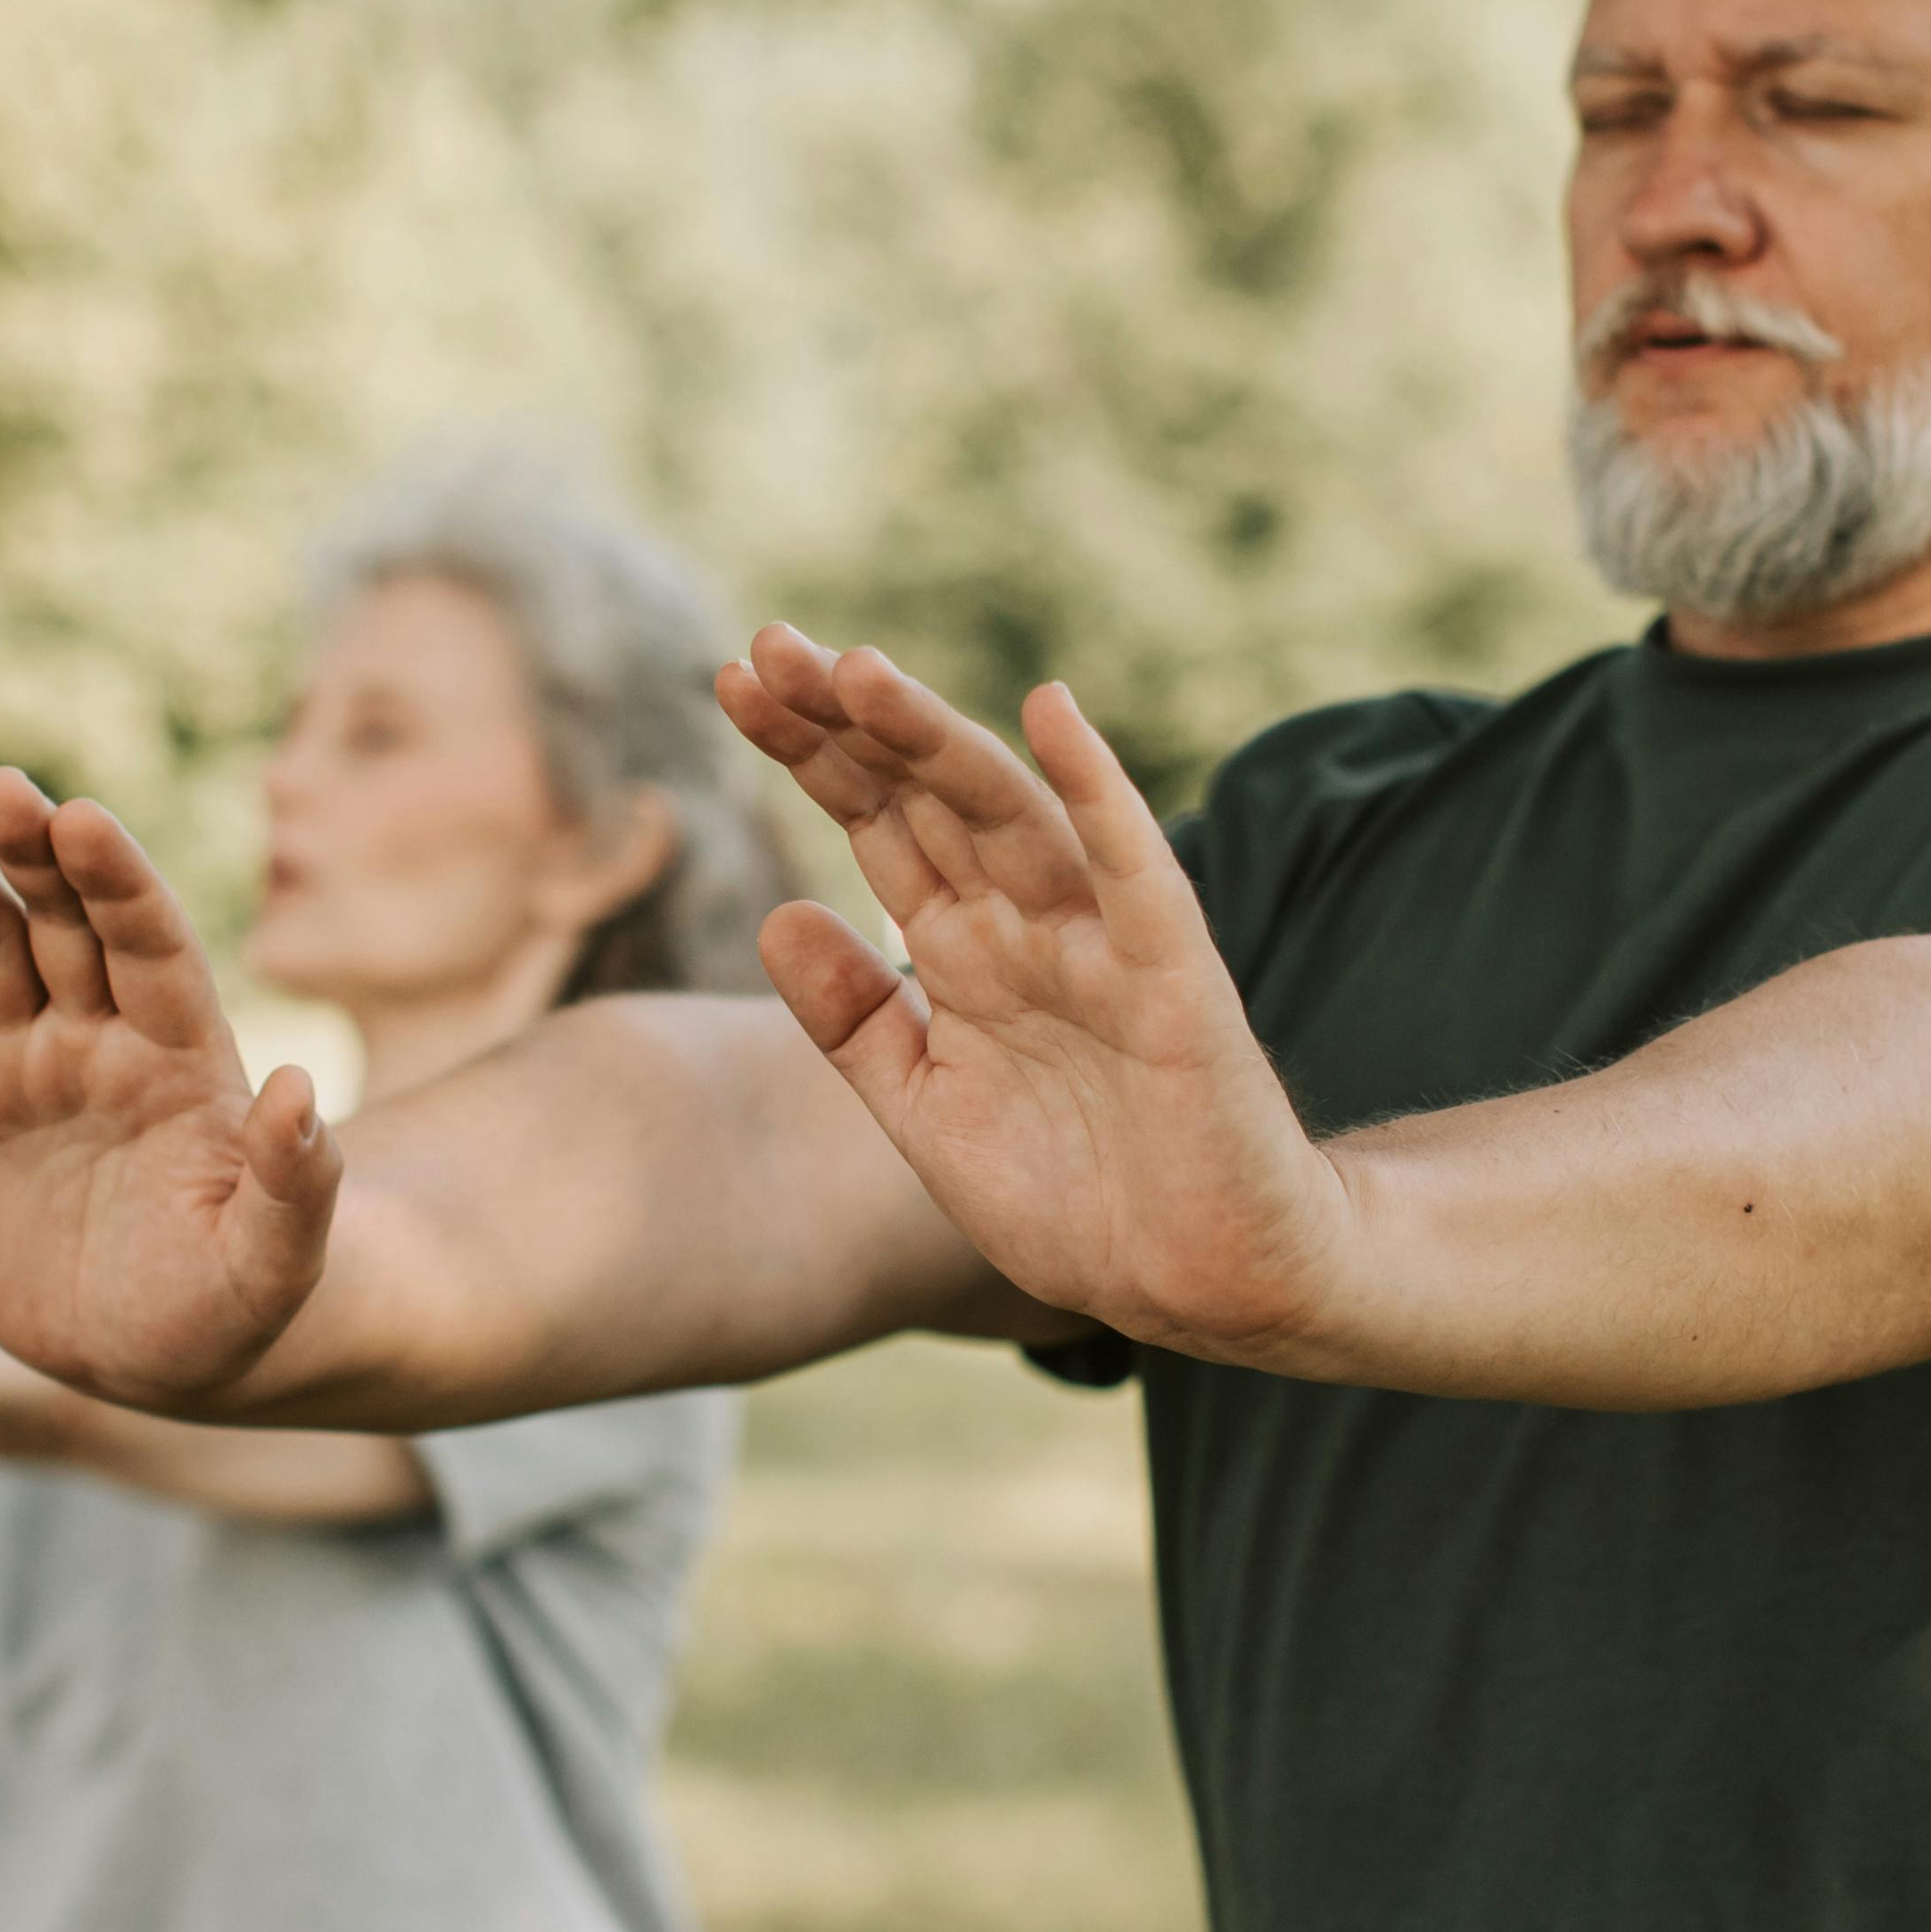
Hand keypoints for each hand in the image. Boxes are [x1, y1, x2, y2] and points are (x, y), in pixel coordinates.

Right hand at [0, 769, 338, 1410]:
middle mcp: (105, 1038)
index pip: (152, 947)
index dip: (119, 884)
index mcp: (185, 1058)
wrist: (145, 1359)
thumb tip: (297, 1088)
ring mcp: (28, 1061)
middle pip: (65, 923)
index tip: (83, 820)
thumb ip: (293, 1183)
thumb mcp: (273, 1264)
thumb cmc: (227, 1310)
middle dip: (31, 854)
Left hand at [713, 630, 1351, 1361]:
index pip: (877, 824)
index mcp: (965, 953)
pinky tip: (1055, 718)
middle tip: (768, 647)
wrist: (1197, 1284)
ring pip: (1008, 817)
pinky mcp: (1172, 982)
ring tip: (858, 672)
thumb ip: (855, 1023)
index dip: (811, 752)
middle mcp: (1025, 927)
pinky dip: (1100, 795)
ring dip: (936, 740)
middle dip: (849, 723)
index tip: (733, 681)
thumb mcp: (926, 1112)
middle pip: (926, 798)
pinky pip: (1135, 875)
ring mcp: (1099, 945)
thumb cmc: (1073, 1199)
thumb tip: (775, 913)